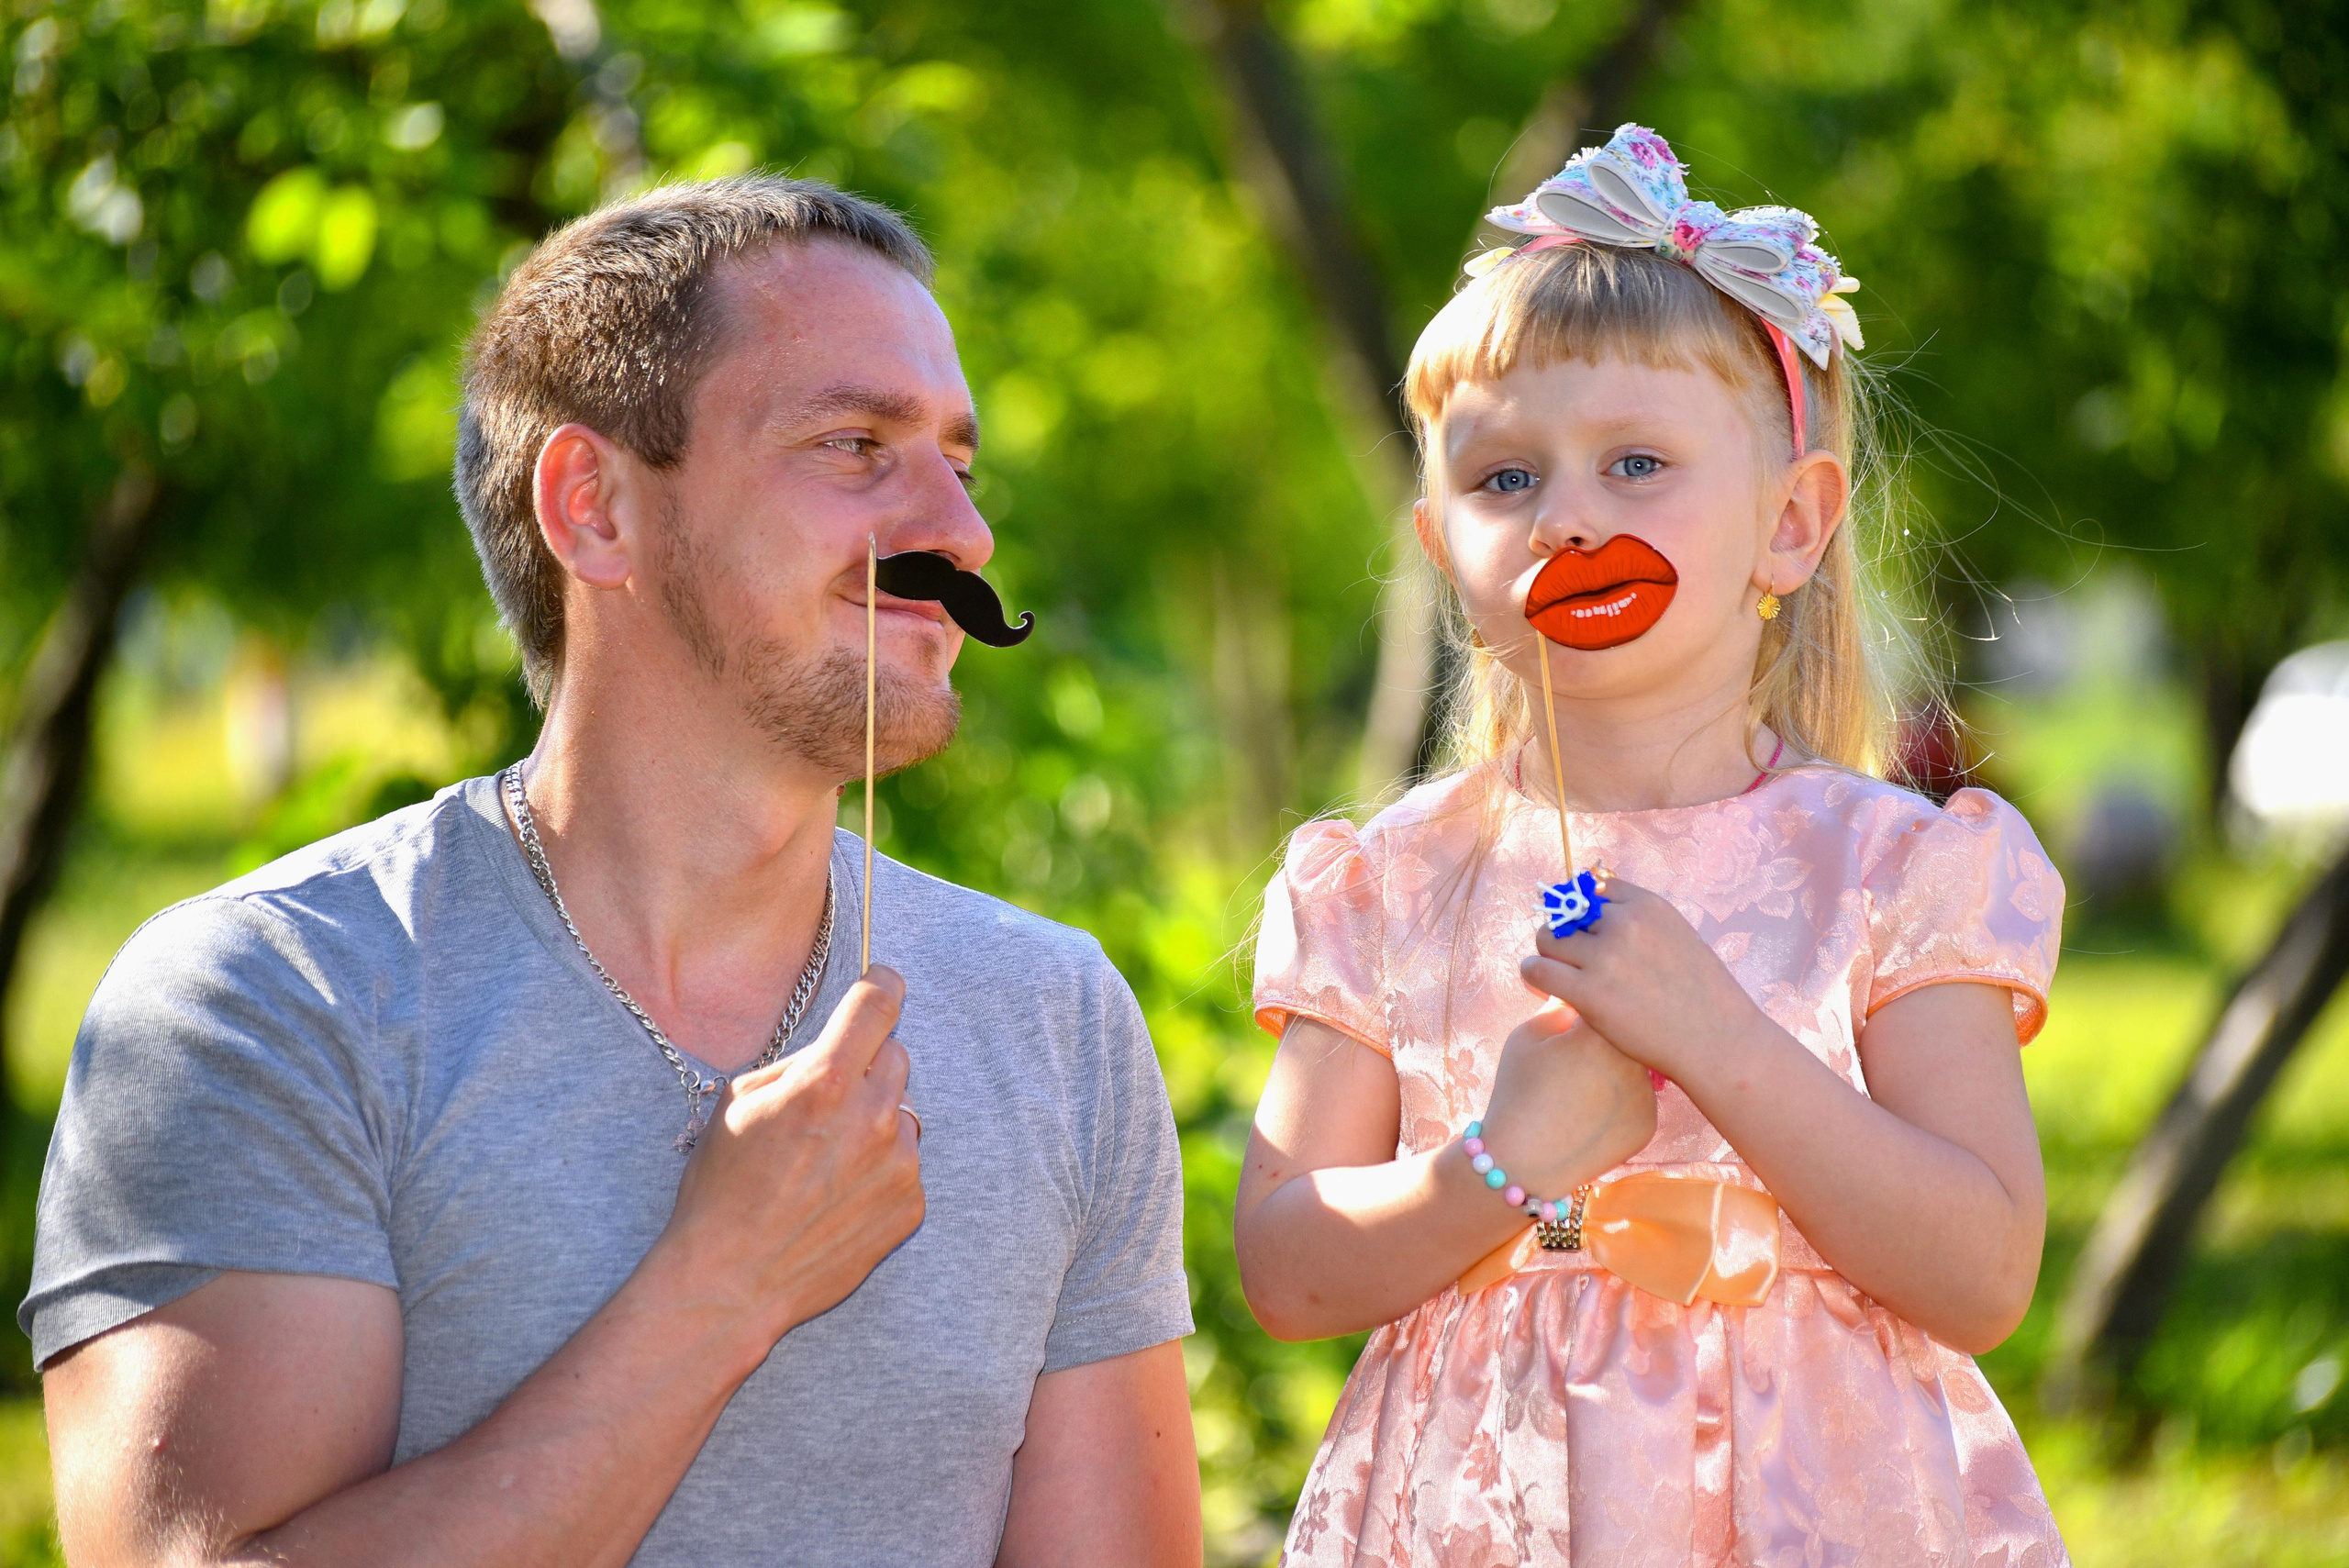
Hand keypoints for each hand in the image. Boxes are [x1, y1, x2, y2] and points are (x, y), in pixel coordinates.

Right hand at [656, 965, 923, 1344]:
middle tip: (829, 1101)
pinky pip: (907, 1163)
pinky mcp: (911, 1204)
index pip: (878, 1004)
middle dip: (866, 1067)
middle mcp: (873, 1117)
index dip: (882, 984)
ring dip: (876, 1122)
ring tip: (828, 1160)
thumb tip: (834, 1044)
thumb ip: (796, 1064)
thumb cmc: (722, 1190)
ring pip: (904, 1111)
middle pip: (895, 1056)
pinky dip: (882, 1169)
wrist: (733, 1280)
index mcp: (824, 1082)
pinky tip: (840, 1195)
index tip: (883, 983)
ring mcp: (899, 1163)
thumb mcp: (738, 1103)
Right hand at [1474, 1001, 1655, 1196]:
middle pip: (1627, 1033)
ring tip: (1583, 1090)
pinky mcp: (1649, 1123)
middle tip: (1576, 1060)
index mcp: (1599, 1029)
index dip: (1588, 1008)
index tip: (1573, 1023)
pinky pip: (1639, 1100)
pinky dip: (1621, 1103)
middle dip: (1607, 1038)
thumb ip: (1559, 1005)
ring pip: (1636, 1067)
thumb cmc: (1518, 1092)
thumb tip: (1579, 989)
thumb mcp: (1528, 1036)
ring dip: (1618, 1070)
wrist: (1523, 1161)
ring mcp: (1646, 1093)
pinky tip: (1592, 1114)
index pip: (1605, 1000)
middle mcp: (1632, 1057)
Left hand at [1518, 876, 1762, 1081]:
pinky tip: (1542, 986)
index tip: (1584, 929)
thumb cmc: (1703, 997)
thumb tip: (1596, 912)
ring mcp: (1605, 957)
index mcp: (1648, 905)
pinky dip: (1534, 975)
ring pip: (1547, 939)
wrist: (1718, 1040)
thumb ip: (1640, 923)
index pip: (1594, 888)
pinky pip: (1538, 970)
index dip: (1584, 909)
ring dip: (1547, 954)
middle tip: (1571, 959)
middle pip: (1567, 912)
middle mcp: (1624, 923)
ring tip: (1558, 974)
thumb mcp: (1678, 938)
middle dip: (1564, 933)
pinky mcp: (1589, 992)